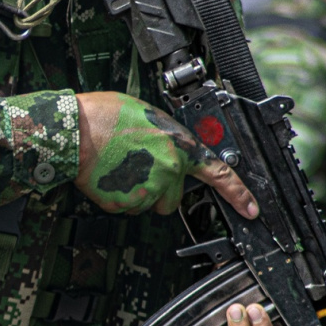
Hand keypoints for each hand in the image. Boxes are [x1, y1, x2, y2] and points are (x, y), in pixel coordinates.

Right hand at [75, 91, 258, 218]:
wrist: (75, 130)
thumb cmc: (106, 116)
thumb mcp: (150, 116)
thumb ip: (168, 138)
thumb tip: (170, 148)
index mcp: (180, 147)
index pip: (219, 174)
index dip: (239, 194)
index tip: (250, 209)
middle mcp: (168, 171)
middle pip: (172, 199)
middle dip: (159, 191)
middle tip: (139, 170)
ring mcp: (146, 190)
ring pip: (147, 204)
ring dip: (137, 194)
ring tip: (119, 169)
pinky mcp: (123, 203)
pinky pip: (125, 208)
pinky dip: (117, 197)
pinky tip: (107, 176)